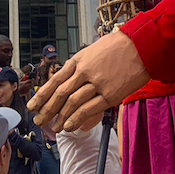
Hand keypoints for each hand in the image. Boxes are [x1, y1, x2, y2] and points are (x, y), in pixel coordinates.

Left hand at [28, 30, 148, 132]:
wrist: (141, 45)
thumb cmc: (119, 46)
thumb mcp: (94, 50)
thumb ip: (81, 64)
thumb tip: (70, 78)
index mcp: (79, 60)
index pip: (55, 80)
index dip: (42, 94)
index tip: (33, 105)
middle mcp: (84, 71)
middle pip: (60, 93)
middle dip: (47, 109)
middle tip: (38, 120)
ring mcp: (97, 83)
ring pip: (72, 103)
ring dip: (61, 117)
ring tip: (54, 127)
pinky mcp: (110, 94)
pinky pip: (89, 109)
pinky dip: (77, 118)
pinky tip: (69, 126)